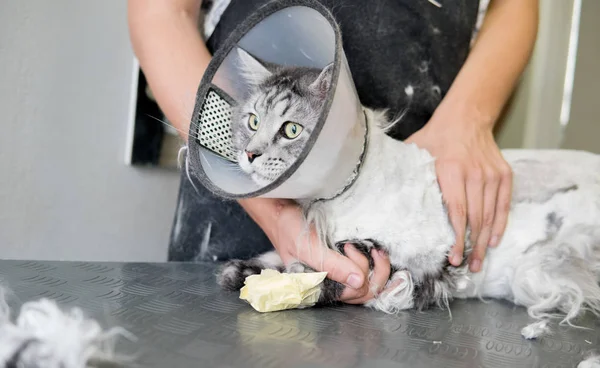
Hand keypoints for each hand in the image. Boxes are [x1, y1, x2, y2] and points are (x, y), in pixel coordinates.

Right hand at [269, 201, 391, 303]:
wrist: (280, 212)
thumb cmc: (288, 230)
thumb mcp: (307, 247)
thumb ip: (330, 265)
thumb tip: (359, 281)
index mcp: (318, 287)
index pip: (353, 293)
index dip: (360, 272)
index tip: (348, 247)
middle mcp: (330, 284)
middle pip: (365, 293)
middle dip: (375, 272)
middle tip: (368, 249)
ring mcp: (338, 274)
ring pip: (369, 285)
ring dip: (378, 268)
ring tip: (373, 249)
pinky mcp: (343, 263)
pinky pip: (366, 273)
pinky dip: (376, 264)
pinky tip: (374, 250)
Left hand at [405, 116, 512, 271]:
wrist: (467, 117)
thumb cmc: (436, 138)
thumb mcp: (415, 151)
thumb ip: (404, 172)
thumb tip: (381, 192)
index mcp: (450, 171)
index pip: (457, 212)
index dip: (456, 239)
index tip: (453, 258)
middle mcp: (474, 174)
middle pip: (476, 219)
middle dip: (472, 247)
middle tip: (468, 267)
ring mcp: (491, 175)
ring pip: (491, 215)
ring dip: (485, 241)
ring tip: (479, 261)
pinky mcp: (504, 174)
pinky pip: (504, 205)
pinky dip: (500, 224)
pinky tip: (493, 240)